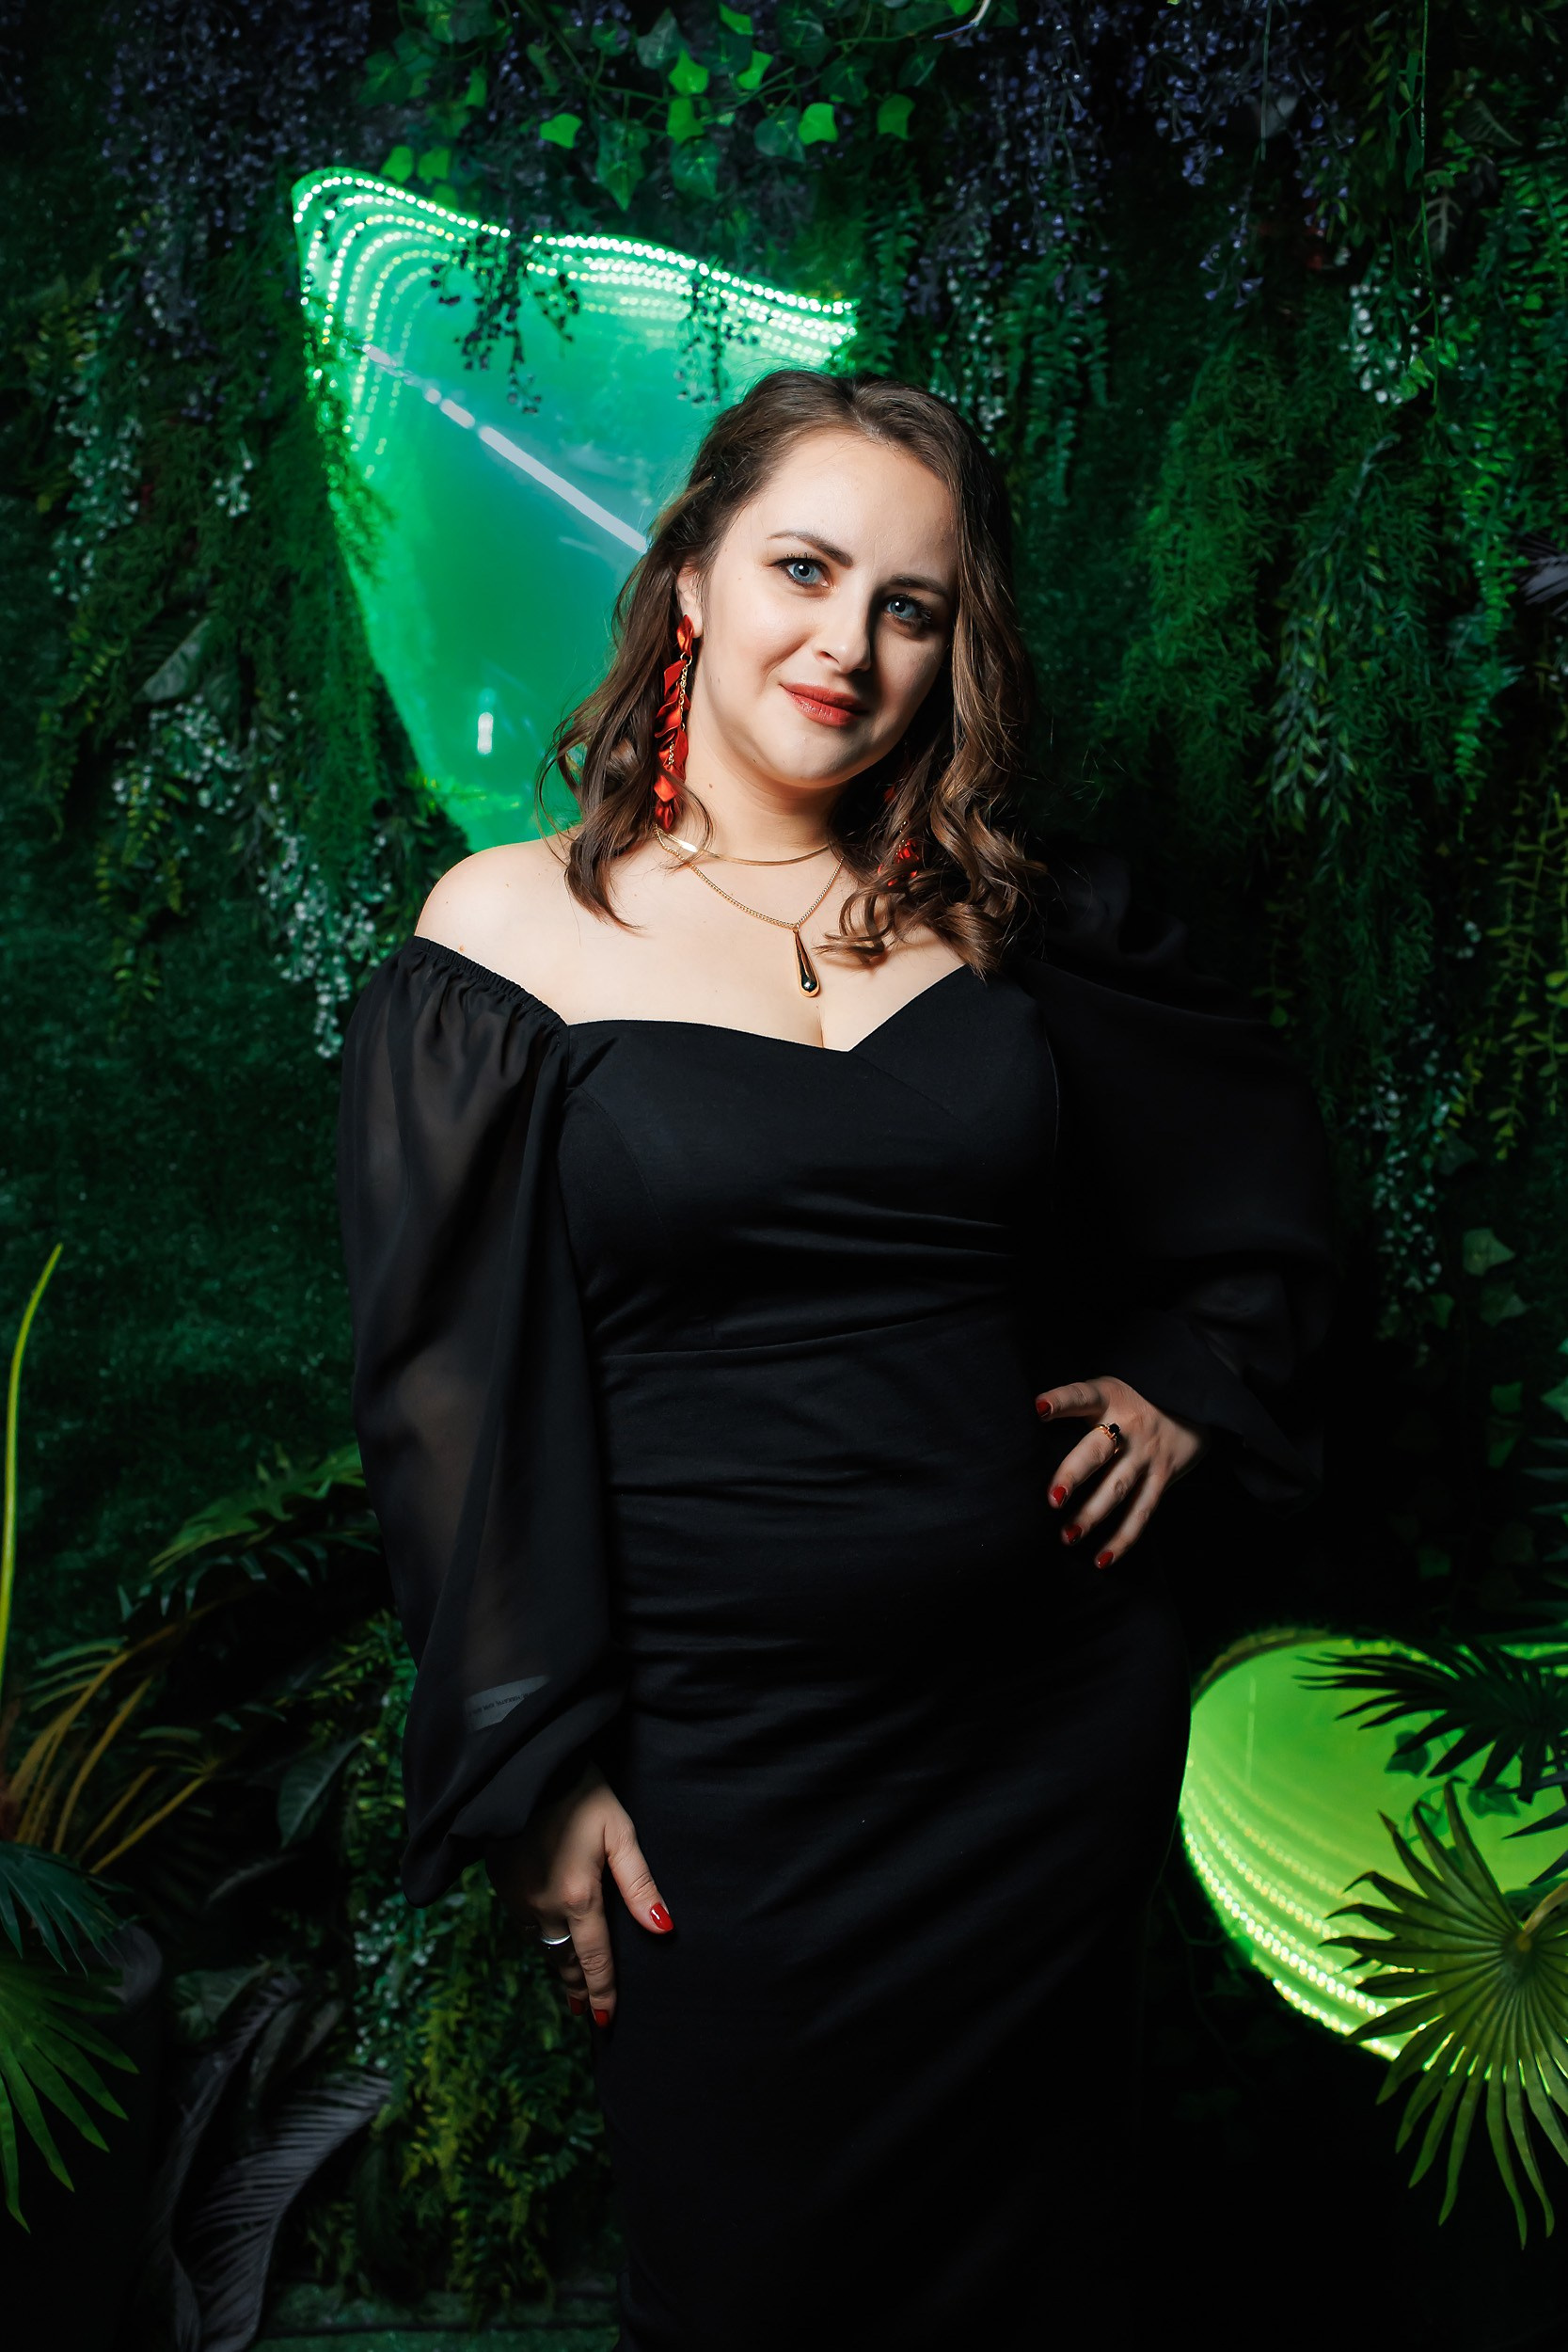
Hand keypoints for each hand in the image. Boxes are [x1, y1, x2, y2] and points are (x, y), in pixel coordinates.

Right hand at [484, 1760, 672, 2026]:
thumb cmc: (578, 1793)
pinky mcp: (500, 1885)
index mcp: (577, 1898)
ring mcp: (517, 1899)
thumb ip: (640, 1884)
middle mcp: (543, 1907)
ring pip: (542, 1947)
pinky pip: (524, 1927)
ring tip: (573, 1984)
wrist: (518, 1769)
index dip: (602, 1993)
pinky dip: (539, 1941)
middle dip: (579, 1987)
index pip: (595, 1960)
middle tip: (589, 2012)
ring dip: (558, 1966)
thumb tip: (663, 1930)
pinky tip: (547, 1942)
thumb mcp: (619, 1831)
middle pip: (565, 1961)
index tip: (606, 2021)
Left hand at [1033, 1375, 1208, 1568]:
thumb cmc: (1129, 1404)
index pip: (1081, 1396)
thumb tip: (1026, 1427)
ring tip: (1068, 1536)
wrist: (1192, 1409)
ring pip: (1118, 1488)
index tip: (1038, 1409)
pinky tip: (1101, 1559)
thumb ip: (1077, 1407)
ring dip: (1092, 1514)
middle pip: (1098, 1451)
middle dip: (1074, 1474)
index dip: (1061, 1401)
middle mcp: (1129, 1425)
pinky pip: (1141, 1513)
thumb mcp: (1107, 1392)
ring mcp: (1147, 1454)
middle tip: (1054, 1497)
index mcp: (1109, 1397)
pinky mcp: (1161, 1478)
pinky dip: (1122, 1539)